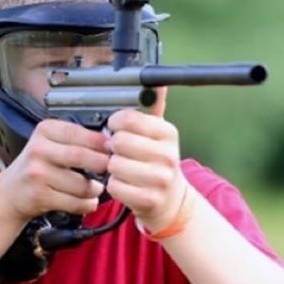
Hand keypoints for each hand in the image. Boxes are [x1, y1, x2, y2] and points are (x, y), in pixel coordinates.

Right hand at [0, 119, 109, 220]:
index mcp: (45, 131)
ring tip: (96, 188)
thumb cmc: (37, 167)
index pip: (78, 132)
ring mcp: (37, 174)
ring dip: (95, 189)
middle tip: (111, 170)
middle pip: (81, 156)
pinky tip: (87, 202)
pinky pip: (74, 202)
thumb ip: (77, 140)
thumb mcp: (51, 143)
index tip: (112, 149)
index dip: (99, 142)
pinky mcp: (40, 196)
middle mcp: (38, 149)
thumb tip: (110, 143)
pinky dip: (86, 204)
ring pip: (80, 184)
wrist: (10, 193)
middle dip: (102, 165)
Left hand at [105, 108, 187, 232]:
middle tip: (120, 152)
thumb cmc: (158, 161)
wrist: (171, 199)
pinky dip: (114, 185)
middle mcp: (168, 155)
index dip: (116, 122)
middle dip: (113, 147)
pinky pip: (114, 186)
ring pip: (115, 165)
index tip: (117, 128)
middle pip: (119, 142)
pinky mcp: (149, 199)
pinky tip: (125, 184)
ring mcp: (160, 179)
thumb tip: (158, 84)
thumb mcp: (159, 134)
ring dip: (112, 167)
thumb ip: (153, 108)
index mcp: (169, 133)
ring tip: (123, 168)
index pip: (130, 119)